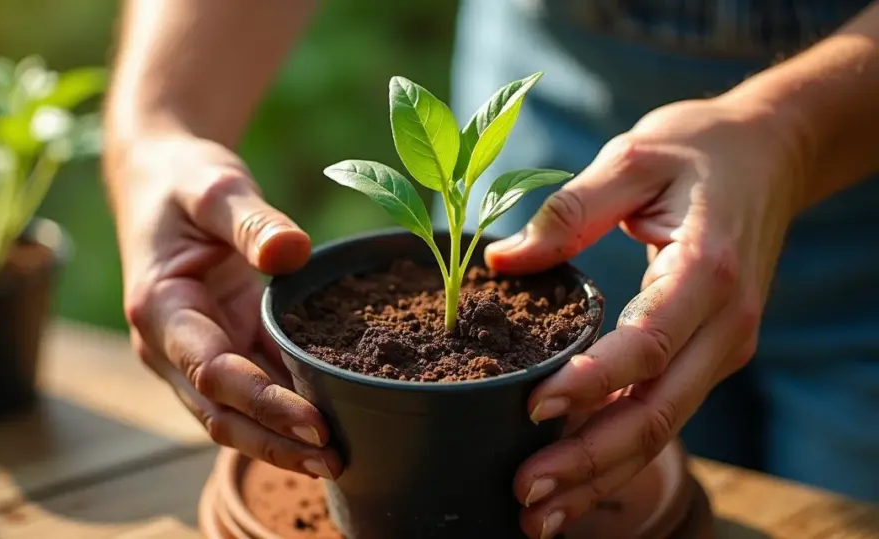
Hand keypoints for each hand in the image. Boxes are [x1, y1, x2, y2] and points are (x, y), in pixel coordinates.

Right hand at [108, 133, 341, 479]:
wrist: (160, 181)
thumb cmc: (183, 181)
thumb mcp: (214, 186)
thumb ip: (250, 219)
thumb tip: (293, 250)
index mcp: (160, 308)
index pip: (212, 371)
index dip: (263, 402)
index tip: (314, 423)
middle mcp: (171, 345)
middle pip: (221, 412)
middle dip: (275, 442)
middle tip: (335, 461)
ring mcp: (194, 353)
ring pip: (234, 415)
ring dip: (280, 440)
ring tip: (338, 460)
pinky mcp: (222, 348)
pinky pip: (253, 391)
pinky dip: (284, 413)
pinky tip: (328, 426)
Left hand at [484, 97, 805, 537]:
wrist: (771, 153)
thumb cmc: (698, 150)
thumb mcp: (632, 158)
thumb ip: (569, 211)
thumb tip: (500, 260)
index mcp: (706, 272)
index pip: (647, 345)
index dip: (590, 384)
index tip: (532, 410)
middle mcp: (725, 325)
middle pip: (656, 412)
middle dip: (588, 460)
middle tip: (524, 492)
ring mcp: (724, 348)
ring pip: (661, 430)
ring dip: (599, 475)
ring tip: (538, 513)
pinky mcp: (710, 357)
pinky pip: (662, 416)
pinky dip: (619, 456)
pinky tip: (575, 482)